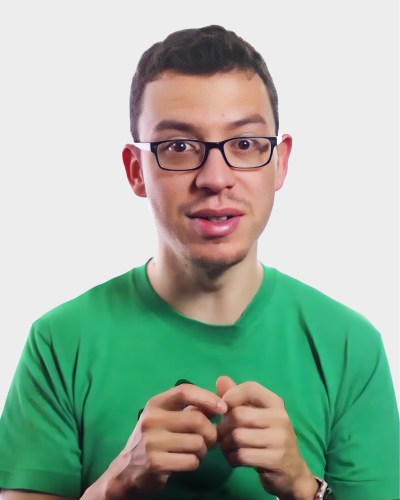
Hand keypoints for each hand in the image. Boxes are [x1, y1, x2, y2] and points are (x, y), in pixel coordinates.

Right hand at [94, 384, 226, 498]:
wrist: (127, 469)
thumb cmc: (155, 438)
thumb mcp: (167, 417)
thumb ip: (192, 408)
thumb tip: (221, 401)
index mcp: (156, 403)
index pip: (184, 391)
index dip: (207, 397)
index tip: (223, 408)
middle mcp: (152, 419)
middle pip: (197, 420)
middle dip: (211, 432)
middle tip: (210, 440)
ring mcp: (152, 441)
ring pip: (197, 443)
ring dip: (204, 450)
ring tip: (196, 451)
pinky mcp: (155, 463)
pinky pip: (192, 461)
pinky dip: (195, 463)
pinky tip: (186, 462)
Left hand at [216, 376, 316, 499]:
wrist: (292, 472)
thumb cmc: (269, 439)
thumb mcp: (257, 416)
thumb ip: (239, 398)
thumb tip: (221, 379)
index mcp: (276, 403)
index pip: (251, 388)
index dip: (231, 395)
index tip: (222, 409)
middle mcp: (280, 417)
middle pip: (238, 415)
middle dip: (223, 427)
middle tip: (221, 435)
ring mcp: (280, 439)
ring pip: (238, 436)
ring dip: (225, 445)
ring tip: (227, 448)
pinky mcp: (276, 460)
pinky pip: (242, 455)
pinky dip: (231, 458)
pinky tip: (234, 459)